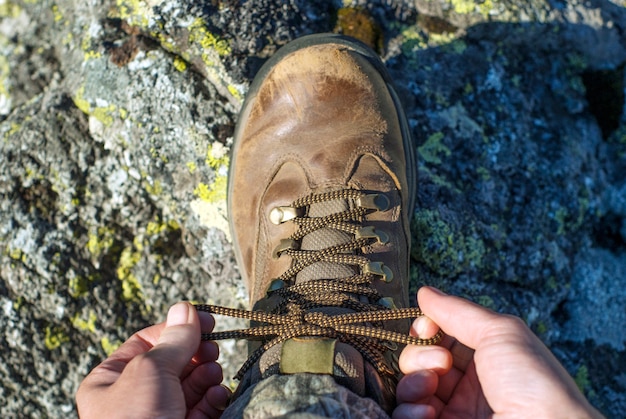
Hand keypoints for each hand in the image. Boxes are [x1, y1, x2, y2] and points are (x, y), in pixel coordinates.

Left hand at [76, 302, 230, 417]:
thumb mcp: (150, 370)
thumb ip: (173, 339)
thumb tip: (185, 307)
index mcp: (112, 379)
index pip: (148, 341)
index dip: (177, 328)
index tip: (205, 320)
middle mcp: (136, 397)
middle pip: (174, 361)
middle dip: (196, 352)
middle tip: (212, 348)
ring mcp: (162, 415)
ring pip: (191, 384)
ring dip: (207, 374)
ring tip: (213, 372)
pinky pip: (203, 406)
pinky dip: (214, 397)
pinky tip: (218, 393)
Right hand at [393, 287, 602, 418]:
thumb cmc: (536, 385)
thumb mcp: (501, 333)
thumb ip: (458, 311)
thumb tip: (426, 292)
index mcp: (483, 357)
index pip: (438, 337)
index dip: (426, 330)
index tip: (428, 328)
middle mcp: (466, 385)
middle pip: (417, 361)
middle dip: (419, 354)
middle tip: (442, 361)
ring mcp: (454, 412)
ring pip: (408, 389)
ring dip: (412, 381)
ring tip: (432, 384)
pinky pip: (406, 417)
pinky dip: (408, 410)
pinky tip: (429, 410)